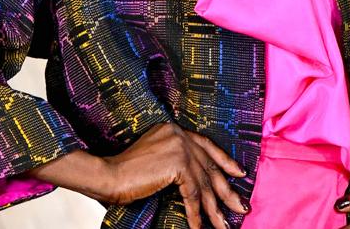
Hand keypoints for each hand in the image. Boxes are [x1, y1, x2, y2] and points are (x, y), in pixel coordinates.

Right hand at [29, 123, 248, 228]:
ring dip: (214, 208)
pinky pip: (192, 194)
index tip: (239, 173)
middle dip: (226, 190)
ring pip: (203, 183)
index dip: (225, 161)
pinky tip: (198, 227)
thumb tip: (195, 181)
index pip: (207, 145)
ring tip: (223, 225)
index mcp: (175, 130)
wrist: (109, 174)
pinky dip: (196, 214)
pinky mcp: (177, 164)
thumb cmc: (126, 171)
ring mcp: (179, 147)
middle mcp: (180, 135)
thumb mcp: (156, 158)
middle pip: (210, 166)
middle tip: (241, 207)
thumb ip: (175, 160)